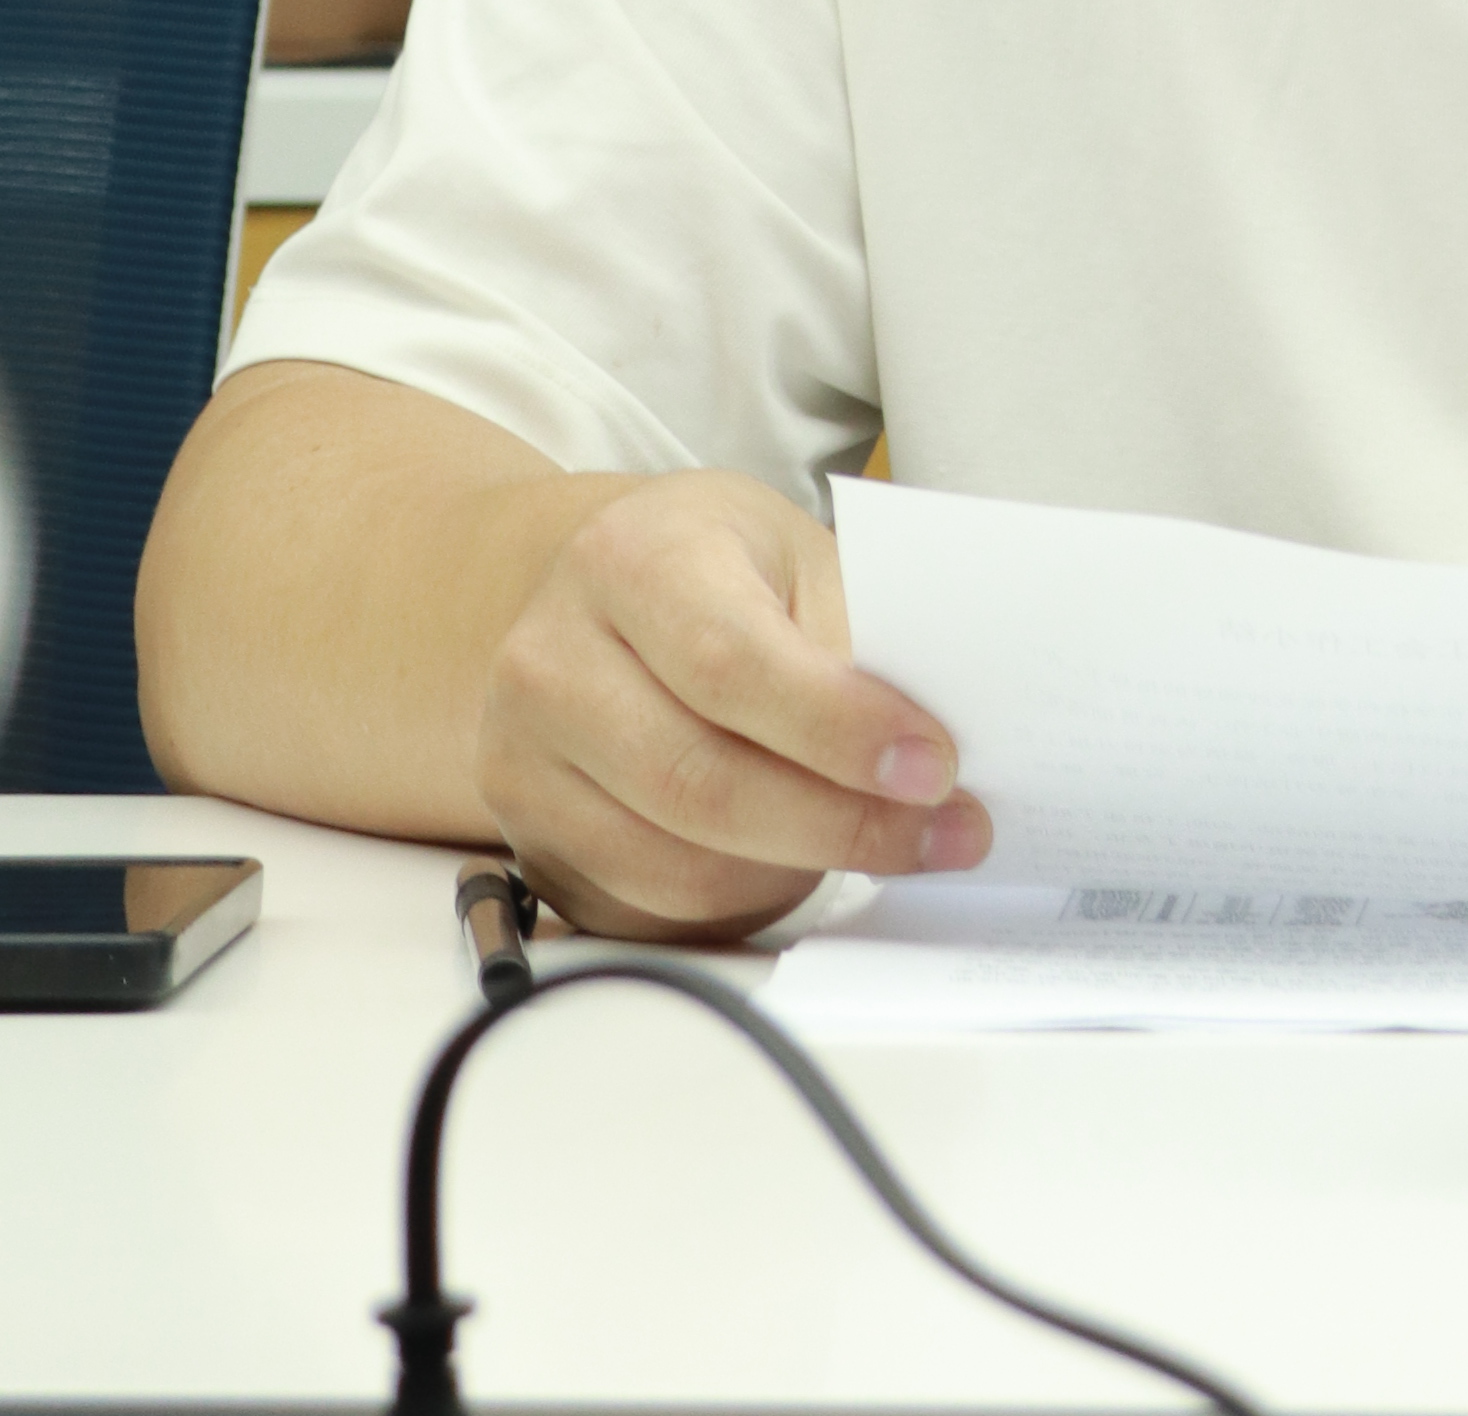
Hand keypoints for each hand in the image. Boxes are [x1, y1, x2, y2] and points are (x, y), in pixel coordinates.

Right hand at [473, 467, 992, 936]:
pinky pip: (646, 912)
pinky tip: (801, 865)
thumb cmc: (721, 569)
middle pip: (699, 782)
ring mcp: (523, 762)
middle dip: (840, 824)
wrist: (603, 593)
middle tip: (944, 835)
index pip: (730, 663)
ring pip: (672, 866)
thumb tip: (931, 752)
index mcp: (630, 559)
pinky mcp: (530, 845)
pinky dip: (740, 905)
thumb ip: (856, 637)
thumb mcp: (795, 555)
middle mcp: (551, 660)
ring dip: (798, 873)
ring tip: (885, 848)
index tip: (935, 768)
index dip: (838, 728)